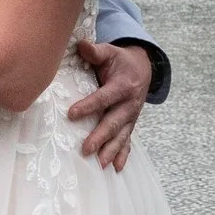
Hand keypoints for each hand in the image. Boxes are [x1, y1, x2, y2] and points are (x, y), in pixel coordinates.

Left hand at [66, 40, 148, 170]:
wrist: (143, 70)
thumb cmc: (119, 61)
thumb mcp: (110, 52)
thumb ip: (96, 51)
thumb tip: (80, 45)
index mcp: (123, 85)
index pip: (104, 97)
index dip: (89, 106)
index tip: (71, 114)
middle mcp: (129, 104)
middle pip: (113, 122)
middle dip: (100, 136)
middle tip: (86, 148)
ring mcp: (131, 117)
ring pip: (121, 136)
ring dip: (111, 150)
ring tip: (100, 164)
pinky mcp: (130, 125)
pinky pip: (128, 142)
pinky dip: (123, 155)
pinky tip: (117, 169)